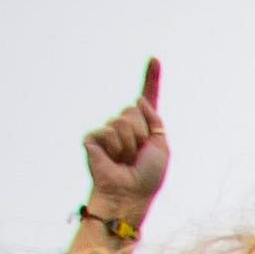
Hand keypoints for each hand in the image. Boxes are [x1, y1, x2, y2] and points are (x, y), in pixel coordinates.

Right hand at [81, 60, 168, 227]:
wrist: (130, 195)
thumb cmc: (148, 177)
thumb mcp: (161, 146)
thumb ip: (154, 120)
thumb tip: (138, 99)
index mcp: (145, 128)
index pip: (148, 99)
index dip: (152, 79)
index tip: (155, 59)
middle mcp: (126, 126)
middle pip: (134, 110)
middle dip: (140, 134)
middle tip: (137, 156)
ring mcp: (108, 132)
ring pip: (123, 122)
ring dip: (129, 144)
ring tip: (125, 160)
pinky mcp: (93, 139)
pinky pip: (107, 131)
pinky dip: (114, 147)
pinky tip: (112, 160)